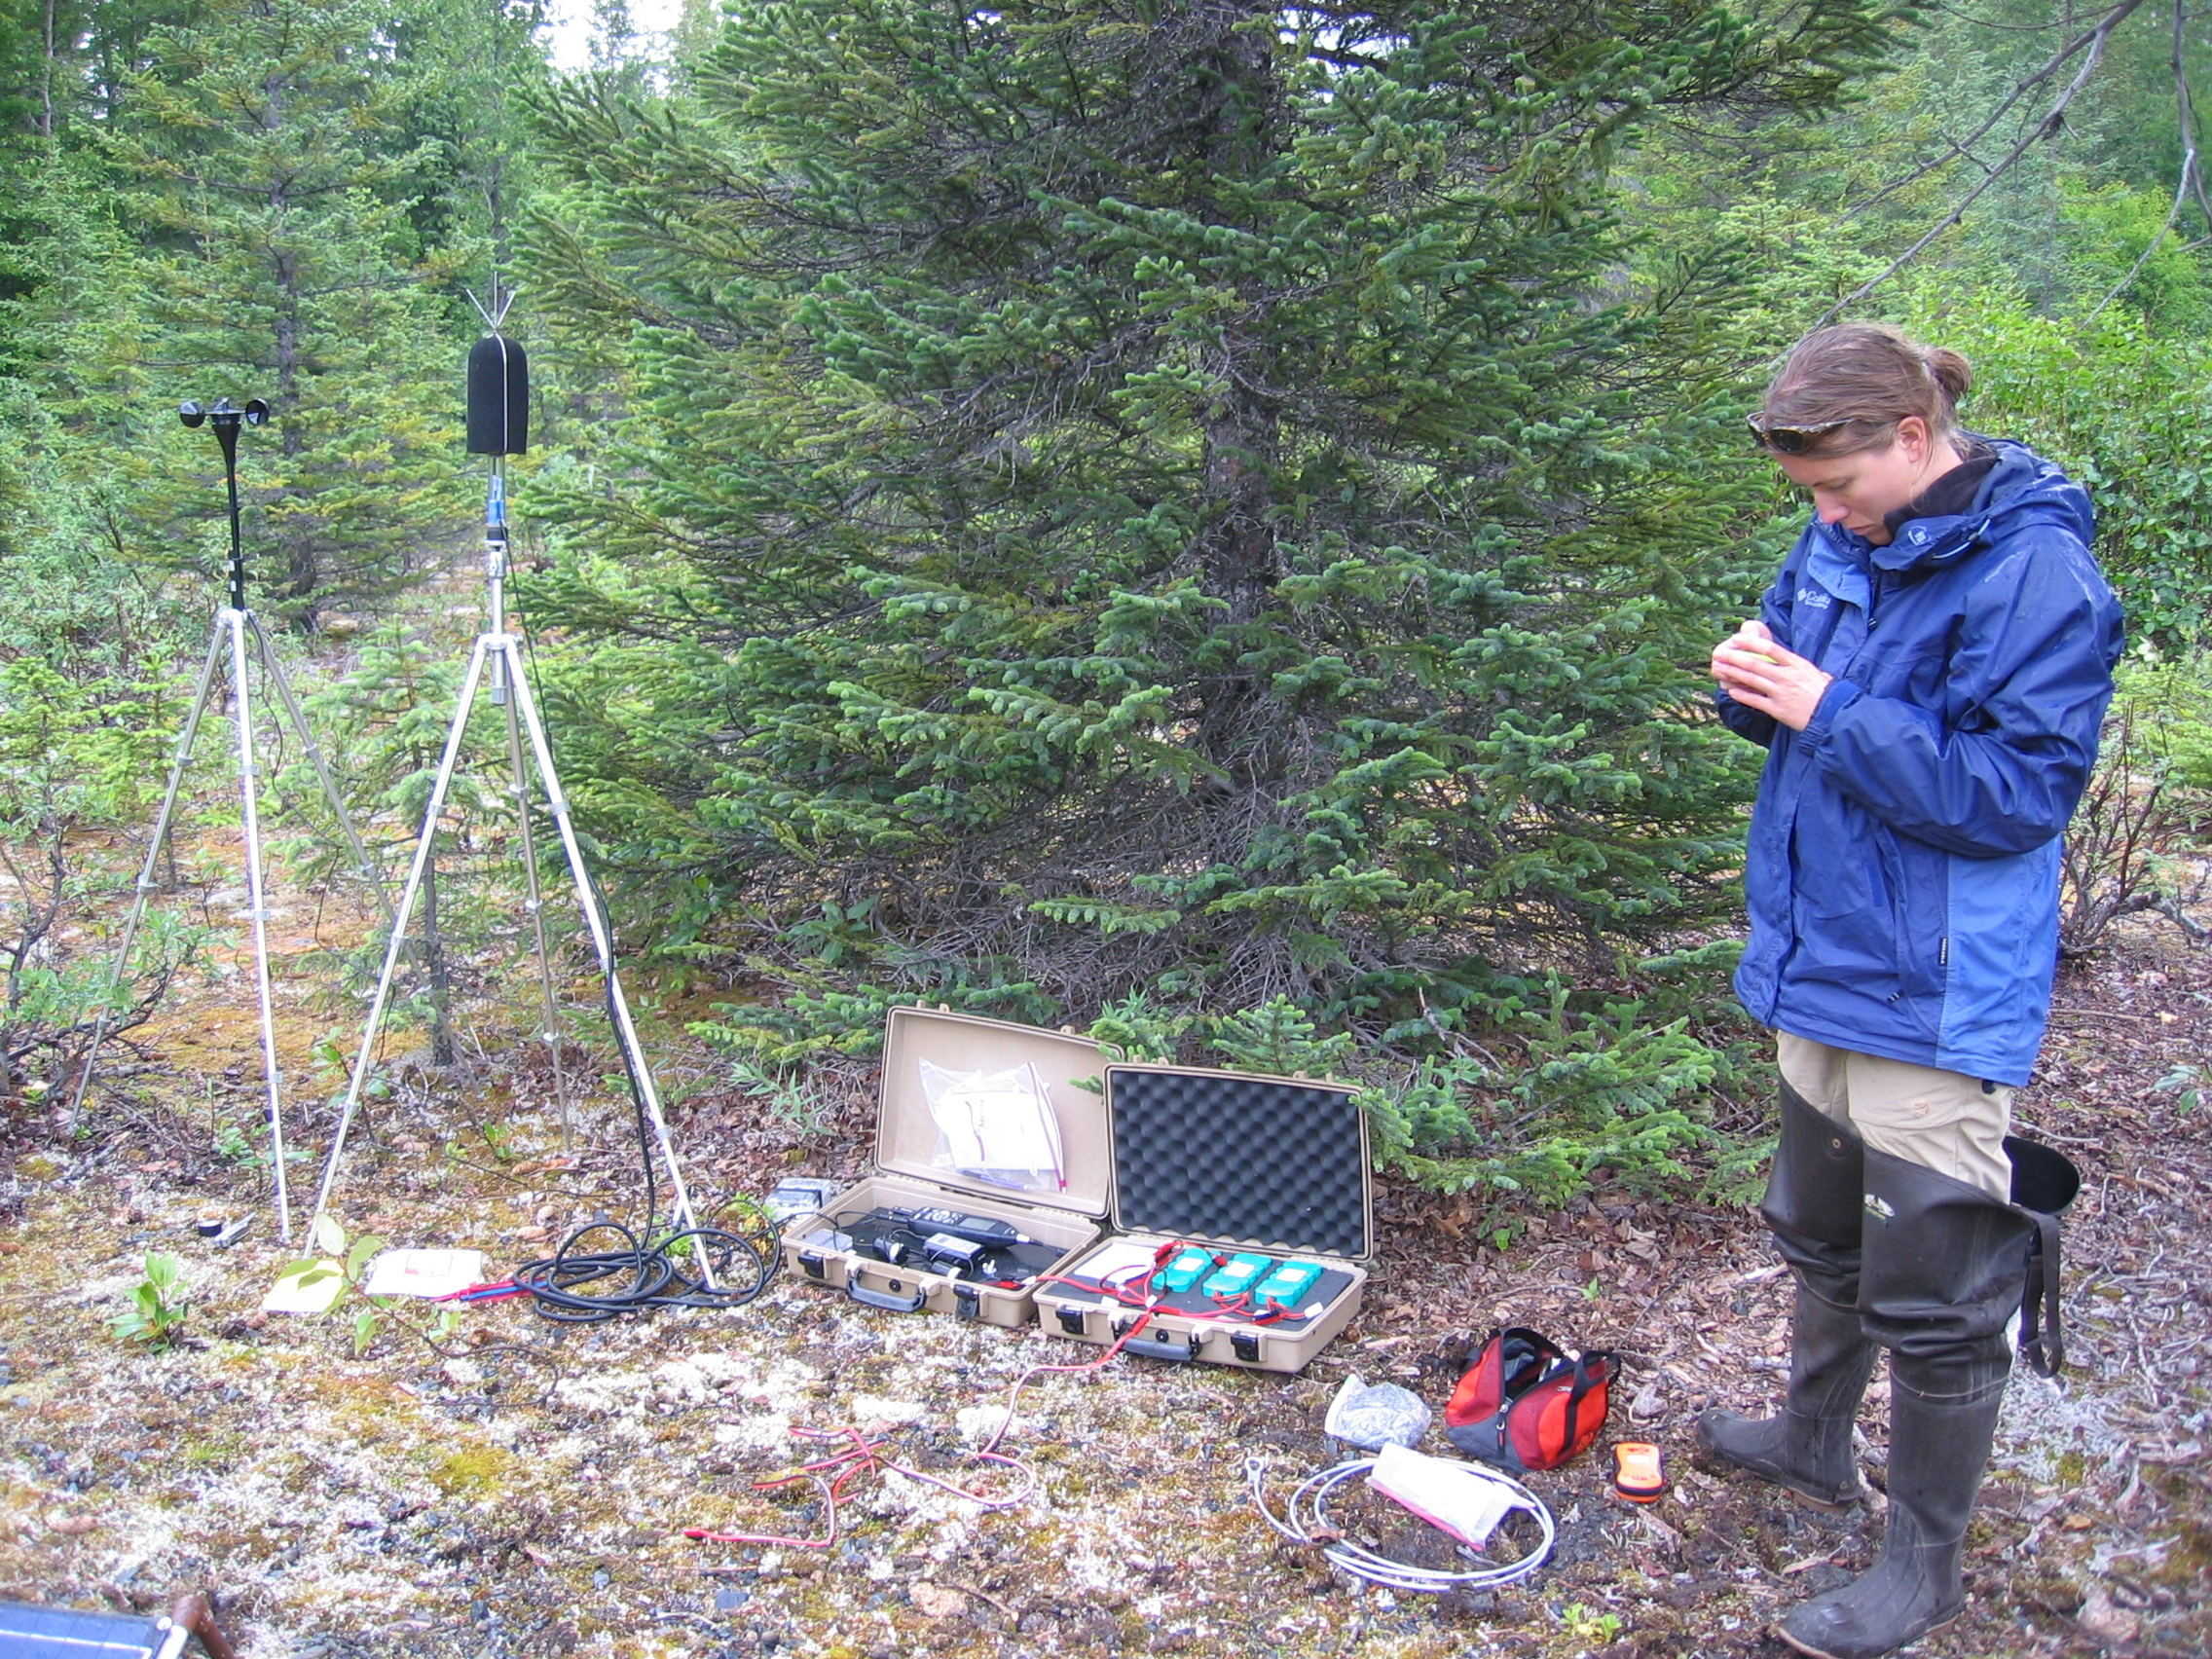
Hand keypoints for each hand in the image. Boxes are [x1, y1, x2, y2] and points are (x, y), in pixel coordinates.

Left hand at [1711, 619, 1832, 732]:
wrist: (1833, 715)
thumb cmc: (1827, 693)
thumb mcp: (1816, 673)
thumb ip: (1800, 666)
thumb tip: (1790, 660)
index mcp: (1797, 664)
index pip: (1771, 649)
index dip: (1751, 643)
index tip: (1737, 638)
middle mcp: (1787, 676)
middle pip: (1756, 664)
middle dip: (1735, 658)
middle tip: (1720, 653)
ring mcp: (1781, 693)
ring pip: (1752, 680)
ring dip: (1733, 674)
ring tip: (1719, 668)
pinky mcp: (1777, 709)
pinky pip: (1755, 701)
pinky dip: (1742, 695)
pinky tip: (1730, 690)